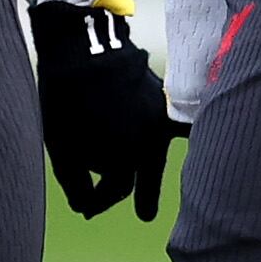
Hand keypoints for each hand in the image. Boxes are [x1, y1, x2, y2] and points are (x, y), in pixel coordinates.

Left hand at [29, 2, 182, 219]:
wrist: (82, 45)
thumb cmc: (65, 97)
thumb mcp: (60, 146)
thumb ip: (74, 183)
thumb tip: (84, 208)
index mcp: (124, 155)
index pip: (117, 190)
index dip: (99, 202)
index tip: (86, 208)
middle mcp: (148, 141)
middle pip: (144, 175)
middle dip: (142, 196)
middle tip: (146, 216)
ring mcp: (159, 118)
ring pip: (158, 150)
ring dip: (157, 168)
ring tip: (166, 187)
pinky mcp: (162, 98)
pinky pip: (178, 123)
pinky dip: (188, 133)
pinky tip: (200, 142)